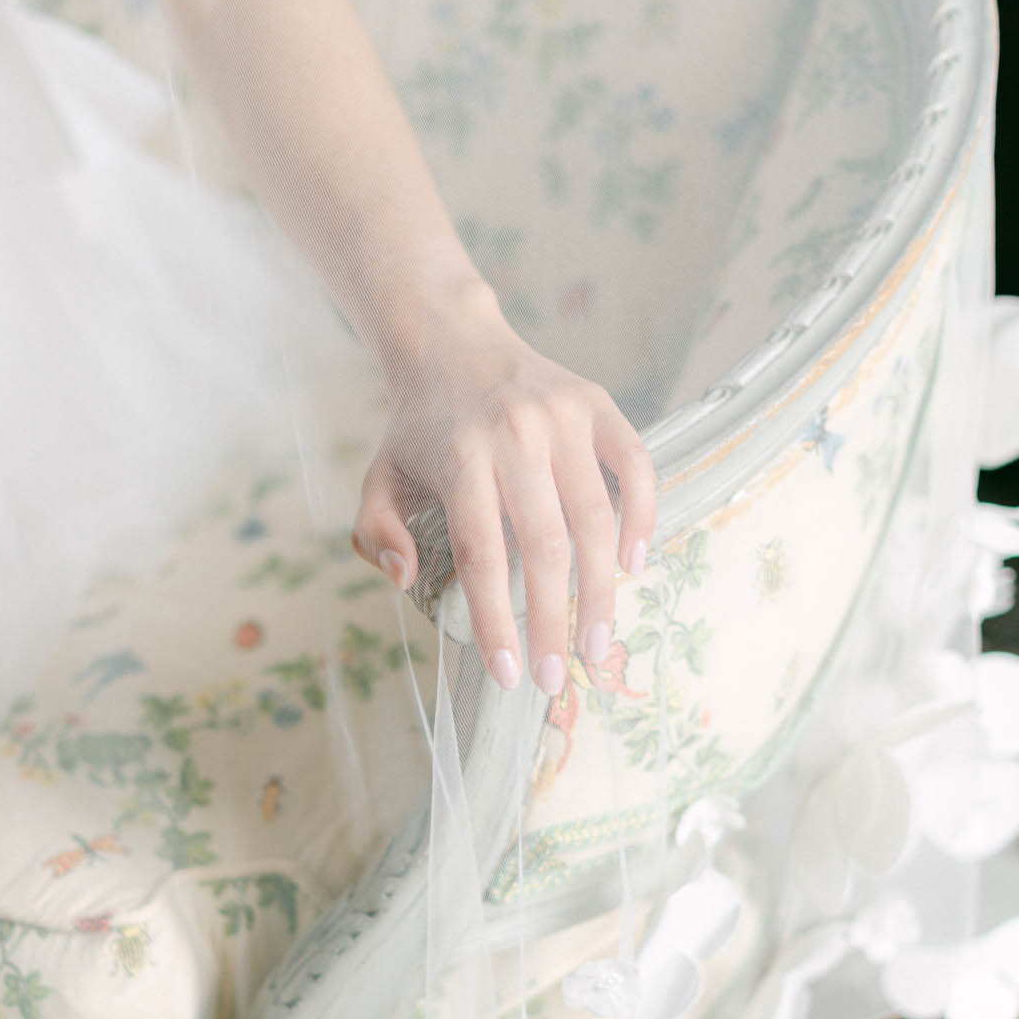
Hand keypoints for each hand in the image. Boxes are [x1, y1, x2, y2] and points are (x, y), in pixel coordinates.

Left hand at [352, 284, 655, 691]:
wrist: (453, 340)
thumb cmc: (418, 426)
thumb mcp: (379, 476)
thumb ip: (376, 533)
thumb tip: (406, 580)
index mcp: (459, 456)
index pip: (482, 554)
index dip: (497, 620)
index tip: (510, 675)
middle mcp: (515, 434)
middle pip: (545, 546)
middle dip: (553, 622)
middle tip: (559, 679)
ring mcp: (563, 417)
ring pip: (595, 516)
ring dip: (601, 590)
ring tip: (596, 644)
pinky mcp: (598, 404)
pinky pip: (636, 467)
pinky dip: (643, 518)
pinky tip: (634, 566)